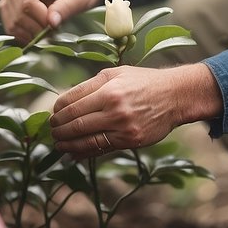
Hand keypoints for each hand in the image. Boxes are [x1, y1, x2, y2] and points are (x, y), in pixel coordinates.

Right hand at [0, 0, 122, 42]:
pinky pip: (11, 23)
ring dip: (27, 32)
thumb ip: (66, 8)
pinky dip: (23, 33)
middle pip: (16, 11)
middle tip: (52, 34)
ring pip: (10, 18)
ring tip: (46, 35)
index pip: (27, 1)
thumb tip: (51, 23)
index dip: (39, 18)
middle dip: (33, 27)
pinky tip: (38, 36)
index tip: (55, 27)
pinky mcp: (16, 4)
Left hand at [49, 64, 221, 159]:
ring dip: (67, 143)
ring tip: (58, 143)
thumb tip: (65, 103)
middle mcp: (114, 108)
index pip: (71, 102)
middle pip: (75, 122)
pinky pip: (101, 149)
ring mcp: (123, 127)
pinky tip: (74, 153)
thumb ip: (90, 86)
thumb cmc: (144, 82)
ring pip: (85, 139)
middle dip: (58, 128)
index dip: (57, 111)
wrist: (175, 95)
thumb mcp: (116, 73)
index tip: (53, 114)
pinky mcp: (130, 141)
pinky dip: (83, 153)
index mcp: (108, 89)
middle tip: (52, 130)